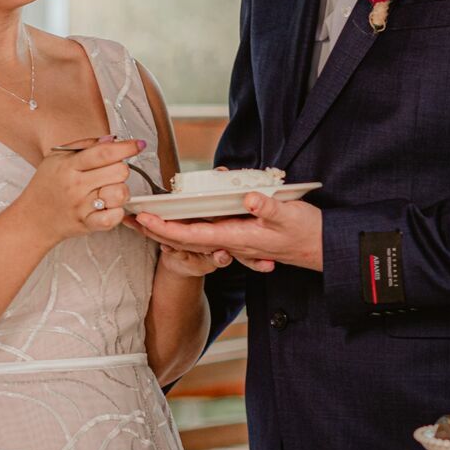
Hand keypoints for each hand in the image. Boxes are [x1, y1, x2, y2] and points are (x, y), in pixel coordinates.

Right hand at [12, 137, 140, 246]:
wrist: (32, 219)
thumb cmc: (47, 186)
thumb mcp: (57, 158)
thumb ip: (85, 144)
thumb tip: (112, 139)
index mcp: (69, 166)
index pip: (104, 153)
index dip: (126, 147)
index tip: (138, 145)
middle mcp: (76, 186)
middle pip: (119, 172)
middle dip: (121, 169)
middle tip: (111, 173)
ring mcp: (82, 207)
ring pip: (120, 194)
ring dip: (120, 191)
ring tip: (108, 191)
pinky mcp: (87, 224)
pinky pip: (114, 218)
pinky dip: (116, 212)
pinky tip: (108, 207)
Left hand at [133, 193, 322, 272]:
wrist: (323, 250)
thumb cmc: (308, 233)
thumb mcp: (291, 215)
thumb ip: (269, 208)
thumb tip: (248, 198)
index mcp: (238, 237)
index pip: (192, 235)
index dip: (165, 227)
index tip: (143, 218)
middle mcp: (232, 243)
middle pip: (184, 240)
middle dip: (154, 230)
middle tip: (126, 218)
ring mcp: (236, 242)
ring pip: (192, 238)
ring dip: (166, 230)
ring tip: (142, 220)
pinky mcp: (241, 238)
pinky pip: (206, 236)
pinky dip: (186, 229)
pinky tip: (177, 223)